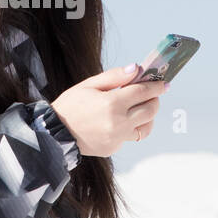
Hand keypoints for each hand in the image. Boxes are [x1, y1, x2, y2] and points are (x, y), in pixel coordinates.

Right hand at [50, 63, 169, 157]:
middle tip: (152, 94)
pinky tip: (121, 120)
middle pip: (150, 110)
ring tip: (139, 108)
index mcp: (111, 103)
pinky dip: (131, 127)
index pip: (143, 92)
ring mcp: (117, 138)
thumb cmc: (70, 105)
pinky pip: (130, 136)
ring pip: (146, 127)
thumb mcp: (89, 85)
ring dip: (147, 116)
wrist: (54, 133)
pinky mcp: (114, 148)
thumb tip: (136, 69)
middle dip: (154, 100)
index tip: (163, 83)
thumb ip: (114, 76)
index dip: (156, 86)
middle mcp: (118, 122)